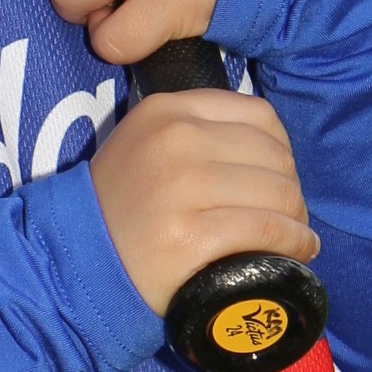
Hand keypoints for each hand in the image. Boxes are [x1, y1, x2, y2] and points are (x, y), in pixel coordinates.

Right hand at [89, 90, 317, 317]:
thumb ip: (197, 132)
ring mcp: (182, 187)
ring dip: (296, 220)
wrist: (74, 261)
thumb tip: (271, 152)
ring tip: (295, 237)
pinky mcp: (191, 236)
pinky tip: (297, 254)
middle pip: (273, 157)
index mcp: (168, 111)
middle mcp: (176, 141)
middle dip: (290, 190)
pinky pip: (266, 231)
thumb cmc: (120, 208)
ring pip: (277, 193)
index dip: (281, 149)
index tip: (278, 176)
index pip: (258, 115)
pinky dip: (292, 244)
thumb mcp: (147, 145)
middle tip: (288, 216)